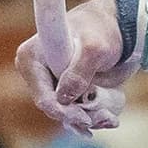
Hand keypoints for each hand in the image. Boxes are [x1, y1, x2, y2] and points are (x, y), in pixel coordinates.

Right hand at [16, 0, 132, 135]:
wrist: (116, 28)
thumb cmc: (100, 31)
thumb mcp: (94, 47)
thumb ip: (79, 71)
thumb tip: (65, 97)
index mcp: (31, 59)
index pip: (42, 96)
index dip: (63, 111)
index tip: (86, 117)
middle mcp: (38, 75)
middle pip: (55, 108)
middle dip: (80, 117)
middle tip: (107, 118)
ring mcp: (53, 84)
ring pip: (68, 113)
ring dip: (91, 119)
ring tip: (111, 118)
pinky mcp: (69, 90)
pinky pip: (78, 111)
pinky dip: (94, 116)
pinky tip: (110, 118)